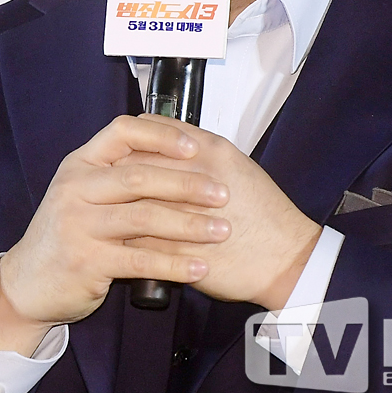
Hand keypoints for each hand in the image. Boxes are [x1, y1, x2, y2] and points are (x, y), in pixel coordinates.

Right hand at [0, 115, 229, 354]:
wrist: (27, 282)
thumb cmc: (70, 231)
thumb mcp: (86, 190)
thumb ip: (122, 171)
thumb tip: (183, 149)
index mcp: (81, 163)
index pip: (123, 131)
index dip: (162, 135)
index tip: (195, 146)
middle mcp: (76, 188)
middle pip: (140, 176)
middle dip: (188, 184)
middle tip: (224, 193)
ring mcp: (78, 225)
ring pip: (144, 218)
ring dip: (190, 225)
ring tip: (222, 230)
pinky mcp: (85, 261)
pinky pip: (139, 261)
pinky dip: (175, 264)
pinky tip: (200, 267)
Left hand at [123, 115, 322, 311]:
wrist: (285, 256)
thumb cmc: (262, 209)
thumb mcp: (233, 162)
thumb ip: (197, 146)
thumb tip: (162, 137)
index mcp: (209, 152)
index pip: (149, 136)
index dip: (127, 145)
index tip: (118, 153)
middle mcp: (195, 179)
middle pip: (135, 167)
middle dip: (115, 176)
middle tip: (107, 183)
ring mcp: (184, 216)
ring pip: (132, 205)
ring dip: (116, 209)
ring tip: (111, 211)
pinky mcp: (179, 253)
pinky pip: (139, 243)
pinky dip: (125, 240)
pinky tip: (121, 239)